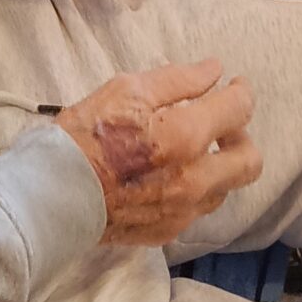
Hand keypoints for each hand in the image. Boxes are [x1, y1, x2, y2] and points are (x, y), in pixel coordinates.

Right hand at [57, 59, 261, 247]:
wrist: (52, 196)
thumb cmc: (84, 136)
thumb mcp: (125, 90)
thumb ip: (177, 80)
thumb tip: (213, 71)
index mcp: (184, 137)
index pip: (238, 110)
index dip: (241, 92)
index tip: (233, 86)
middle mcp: (194, 180)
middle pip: (249, 161)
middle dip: (240, 135)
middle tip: (217, 121)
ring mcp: (183, 211)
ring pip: (226, 187)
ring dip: (218, 164)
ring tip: (190, 148)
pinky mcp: (168, 231)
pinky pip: (198, 208)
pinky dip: (194, 187)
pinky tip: (168, 175)